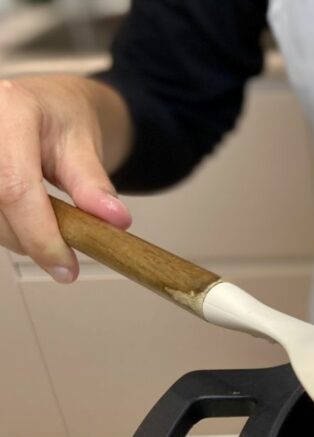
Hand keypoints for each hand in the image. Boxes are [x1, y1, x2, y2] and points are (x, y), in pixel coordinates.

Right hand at [0, 75, 131, 281]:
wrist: (42, 105)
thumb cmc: (61, 119)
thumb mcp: (85, 146)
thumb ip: (94, 185)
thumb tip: (115, 220)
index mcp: (9, 113)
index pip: (16, 188)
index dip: (41, 235)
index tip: (65, 266)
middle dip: (34, 239)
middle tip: (66, 249)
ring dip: (20, 234)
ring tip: (49, 220)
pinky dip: (10, 226)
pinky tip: (26, 217)